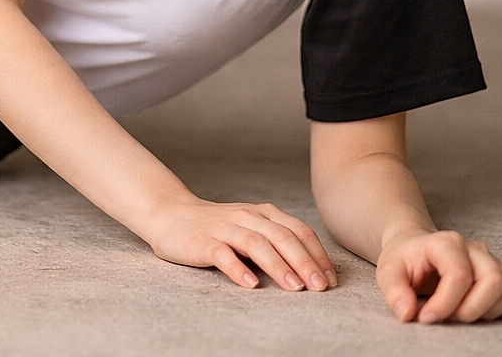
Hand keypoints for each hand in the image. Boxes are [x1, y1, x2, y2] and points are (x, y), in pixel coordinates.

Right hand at [147, 196, 337, 292]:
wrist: (171, 216)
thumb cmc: (218, 229)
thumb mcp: (251, 228)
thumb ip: (277, 242)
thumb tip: (314, 270)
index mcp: (263, 213)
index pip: (298, 230)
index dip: (317, 254)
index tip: (331, 280)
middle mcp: (246, 216)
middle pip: (281, 236)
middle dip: (304, 262)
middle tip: (320, 287)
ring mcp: (224, 228)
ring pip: (256, 243)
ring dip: (278, 265)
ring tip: (294, 287)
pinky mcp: (203, 242)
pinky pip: (222, 254)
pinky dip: (238, 269)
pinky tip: (250, 284)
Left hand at [377, 229, 501, 322]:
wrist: (415, 248)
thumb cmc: (404, 260)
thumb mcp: (388, 271)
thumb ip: (394, 290)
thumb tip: (407, 314)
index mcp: (445, 242)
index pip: (459, 274)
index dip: (445, 304)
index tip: (427, 318)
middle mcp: (474, 248)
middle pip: (494, 281)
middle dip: (471, 310)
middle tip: (447, 316)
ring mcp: (492, 260)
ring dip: (486, 311)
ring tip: (459, 311)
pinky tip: (477, 309)